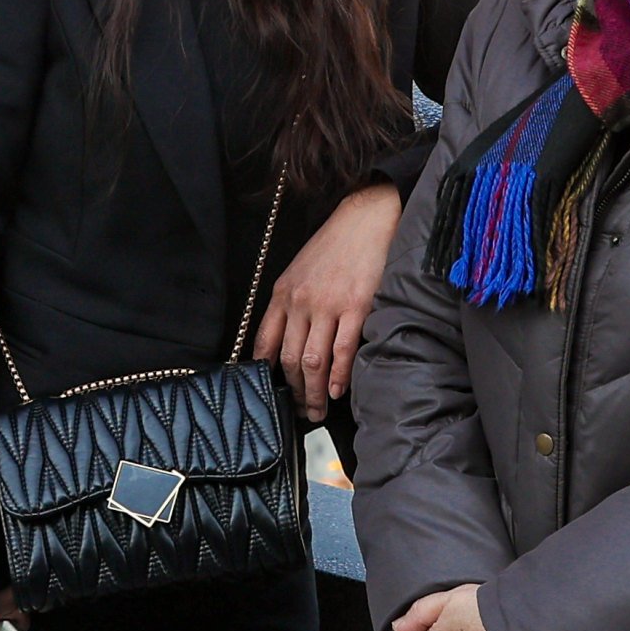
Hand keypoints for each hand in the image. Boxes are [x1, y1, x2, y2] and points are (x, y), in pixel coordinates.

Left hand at [256, 180, 400, 419]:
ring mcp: (328, 305)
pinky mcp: (356, 306)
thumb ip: (290, 304)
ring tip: (318, 411)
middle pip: (289, 359)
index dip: (266, 373)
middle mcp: (301, 302)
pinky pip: (342, 350)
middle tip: (301, 411)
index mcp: (283, 293)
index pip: (265, 342)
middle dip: (294, 391)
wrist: (365, 218)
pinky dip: (339, 376)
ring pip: (314, 360)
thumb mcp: (298, 271)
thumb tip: (288, 340)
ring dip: (315, 392)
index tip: (271, 393)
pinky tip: (338, 391)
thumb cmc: (333, 246)